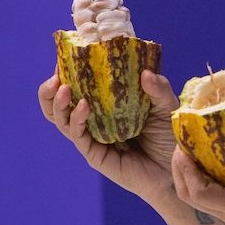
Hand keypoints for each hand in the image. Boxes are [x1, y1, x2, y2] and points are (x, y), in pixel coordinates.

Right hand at [38, 68, 178, 206]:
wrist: (174, 169)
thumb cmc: (169, 136)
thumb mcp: (166, 107)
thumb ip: (158, 89)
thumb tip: (145, 72)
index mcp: (106, 104)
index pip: (79, 86)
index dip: (67, 71)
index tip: (65, 54)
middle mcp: (94, 120)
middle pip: (59, 105)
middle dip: (49, 90)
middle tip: (55, 75)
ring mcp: (92, 138)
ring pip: (62, 121)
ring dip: (58, 104)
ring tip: (63, 88)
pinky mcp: (95, 155)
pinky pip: (79, 136)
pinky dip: (77, 120)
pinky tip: (83, 106)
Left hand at [169, 102, 224, 224]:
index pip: (200, 193)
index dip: (187, 170)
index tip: (185, 146)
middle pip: (189, 197)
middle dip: (180, 170)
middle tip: (183, 142)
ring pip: (195, 199)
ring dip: (186, 175)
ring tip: (190, 148)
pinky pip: (207, 198)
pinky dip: (199, 179)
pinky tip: (207, 158)